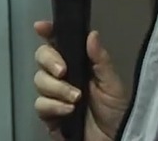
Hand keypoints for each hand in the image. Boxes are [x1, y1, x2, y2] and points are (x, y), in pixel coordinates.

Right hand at [33, 21, 127, 140]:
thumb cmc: (117, 110)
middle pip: (42, 57)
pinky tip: (69, 110)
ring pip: (40, 81)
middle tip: (63, 71)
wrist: (114, 138)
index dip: (48, 32)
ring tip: (76, 98)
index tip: (41, 27)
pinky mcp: (49, 115)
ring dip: (58, 89)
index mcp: (79, 63)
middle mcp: (64, 76)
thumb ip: (101, 60)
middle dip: (50, 61)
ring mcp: (55, 95)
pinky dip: (54, 106)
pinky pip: (41, 104)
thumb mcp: (113, 84)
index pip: (59, 42)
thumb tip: (92, 34)